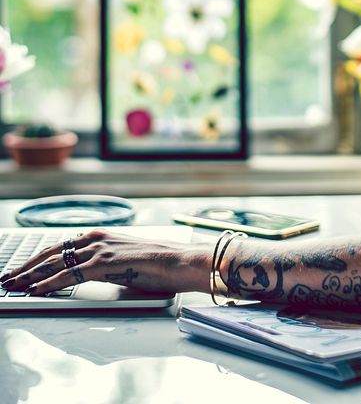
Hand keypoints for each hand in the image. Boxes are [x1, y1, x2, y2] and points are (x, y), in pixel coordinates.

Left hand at [0, 229, 209, 295]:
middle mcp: (96, 238)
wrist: (179, 261)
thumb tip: (85, 277)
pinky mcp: (104, 263)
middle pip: (52, 251)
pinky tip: (35, 290)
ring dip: (30, 275)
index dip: (38, 259)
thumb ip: (102, 266)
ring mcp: (99, 249)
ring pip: (54, 262)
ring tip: (13, 284)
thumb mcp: (122, 263)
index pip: (60, 246)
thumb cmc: (157, 265)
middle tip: (8, 276)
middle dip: (27, 266)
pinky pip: (69, 274)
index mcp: (100, 236)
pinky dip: (48, 283)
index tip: (21, 269)